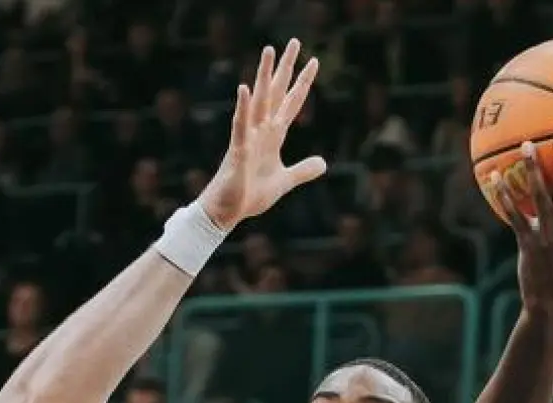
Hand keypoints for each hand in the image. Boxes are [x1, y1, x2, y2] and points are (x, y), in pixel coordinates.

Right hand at [196, 40, 324, 231]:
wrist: (228, 211)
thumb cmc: (250, 194)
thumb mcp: (284, 181)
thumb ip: (302, 170)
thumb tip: (323, 163)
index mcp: (273, 136)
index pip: (291, 103)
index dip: (303, 82)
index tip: (314, 61)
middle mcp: (261, 130)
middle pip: (276, 92)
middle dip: (285, 68)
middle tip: (294, 41)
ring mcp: (248, 137)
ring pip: (259, 101)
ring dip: (264, 76)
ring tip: (268, 51)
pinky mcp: (238, 151)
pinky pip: (240, 126)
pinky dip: (243, 107)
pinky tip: (245, 89)